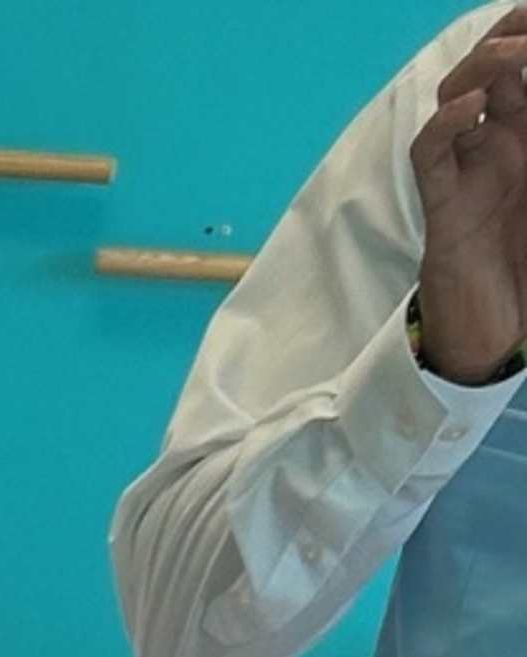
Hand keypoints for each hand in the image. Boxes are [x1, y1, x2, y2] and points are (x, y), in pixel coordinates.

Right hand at [415, 8, 526, 379]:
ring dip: (481, 69)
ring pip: (457, 95)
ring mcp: (470, 169)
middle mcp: (501, 142)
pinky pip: (429, 152)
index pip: (525, 67)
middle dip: (509, 38)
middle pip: (493, 66)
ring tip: (511, 60)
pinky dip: (443, 124)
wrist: (501, 334)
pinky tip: (467, 108)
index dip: (525, 32)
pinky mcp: (443, 203)